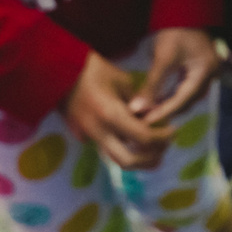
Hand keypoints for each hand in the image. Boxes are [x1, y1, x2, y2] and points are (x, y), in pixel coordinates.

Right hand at [63, 52, 175, 169]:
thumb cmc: (93, 70)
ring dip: (138, 159)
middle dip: (150, 159)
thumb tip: (152, 115)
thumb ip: (138, 102)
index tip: (173, 130)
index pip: (143, 138)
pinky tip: (135, 139)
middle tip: (164, 148)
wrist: (58, 71)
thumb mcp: (122, 80)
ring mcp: (89, 137)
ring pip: (116, 159)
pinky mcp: (84, 136)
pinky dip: (124, 149)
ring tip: (154, 148)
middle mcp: (99, 133)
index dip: (162, 138)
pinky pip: (108, 149)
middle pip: (129, 161)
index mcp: (111, 116)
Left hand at [131, 27, 220, 126]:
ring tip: (148, 113)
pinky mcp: (200, 72)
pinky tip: (157, 101)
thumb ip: (151, 85)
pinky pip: (186, 90)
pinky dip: (172, 97)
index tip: (144, 122)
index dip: (163, 113)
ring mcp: (207, 74)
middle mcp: (211, 76)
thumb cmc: (175, 32)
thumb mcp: (163, 59)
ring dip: (168, 106)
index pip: (182, 100)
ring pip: (187, 98)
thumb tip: (136, 109)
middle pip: (187, 102)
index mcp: (205, 72)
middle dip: (166, 112)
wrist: (185, 11)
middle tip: (144, 120)